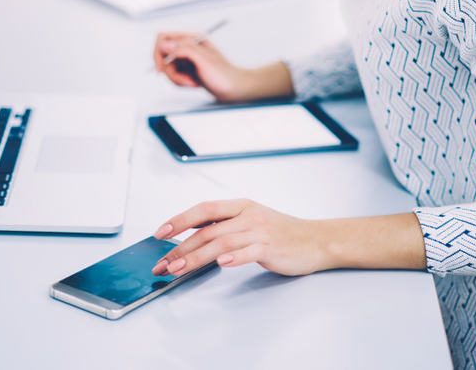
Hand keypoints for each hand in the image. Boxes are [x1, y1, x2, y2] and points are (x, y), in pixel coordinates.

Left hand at [151, 199, 327, 277]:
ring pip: (221, 243)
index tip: (159, 232)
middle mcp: (247, 215)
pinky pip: (249, 252)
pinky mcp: (271, 248)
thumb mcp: (250, 219)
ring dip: (196, 257)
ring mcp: (259, 231)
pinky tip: (221, 264)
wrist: (315, 240)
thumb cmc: (281, 232)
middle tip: (163, 264)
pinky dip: (234, 258)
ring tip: (178, 269)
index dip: (179, 219)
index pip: (203, 209)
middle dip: (180, 248)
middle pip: (207, 230)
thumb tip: (192, 235)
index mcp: (240, 206)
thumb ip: (225, 224)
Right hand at [152, 32, 293, 102]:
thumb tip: (165, 45)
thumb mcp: (204, 62)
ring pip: (167, 67)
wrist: (234, 89)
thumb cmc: (223, 75)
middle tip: (184, 81)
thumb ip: (184, 50)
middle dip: (170, 71)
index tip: (160, 68)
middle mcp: (187, 45)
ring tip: (193, 83)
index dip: (158, 52)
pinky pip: (173, 74)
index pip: (163, 37)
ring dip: (177, 79)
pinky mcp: (187, 68)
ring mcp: (186, 57)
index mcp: (192, 37)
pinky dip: (180, 82)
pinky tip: (194, 84)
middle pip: (163, 55)